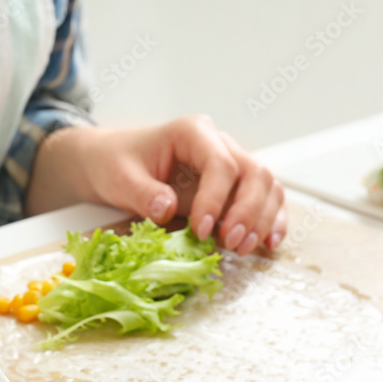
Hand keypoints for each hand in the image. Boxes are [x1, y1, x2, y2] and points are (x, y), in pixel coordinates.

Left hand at [27, 116, 285, 253]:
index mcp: (192, 132)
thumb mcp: (119, 177)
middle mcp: (219, 143)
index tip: (202, 230)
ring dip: (262, 219)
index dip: (216, 199)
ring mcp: (230, 162)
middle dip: (247, 211)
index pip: (220, 163)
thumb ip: (142, 192)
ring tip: (243, 248)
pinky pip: (264, 198)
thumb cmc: (115, 164)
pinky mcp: (233, 184)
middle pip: (254, 172)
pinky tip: (267, 244)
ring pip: (266, 185)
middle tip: (231, 243)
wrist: (112, 162)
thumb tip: (166, 209)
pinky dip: (270, 221)